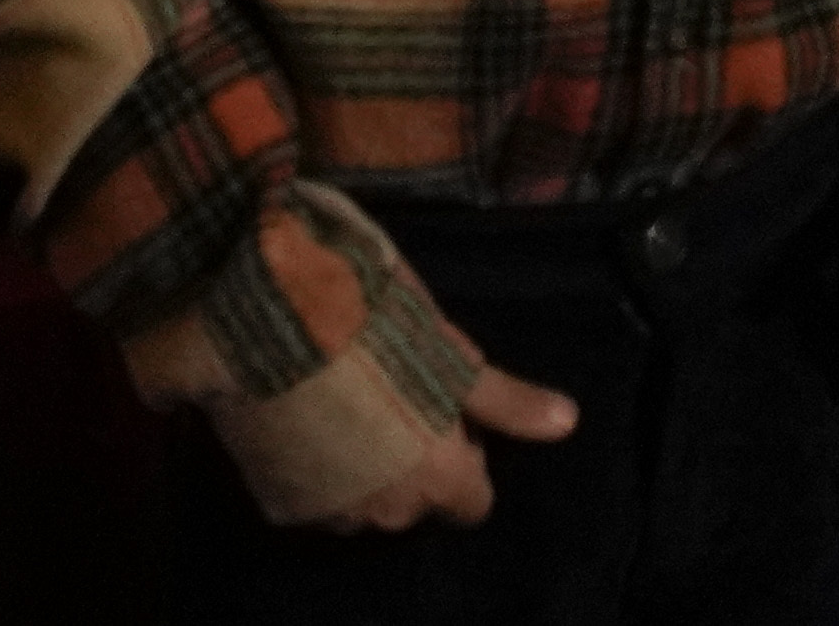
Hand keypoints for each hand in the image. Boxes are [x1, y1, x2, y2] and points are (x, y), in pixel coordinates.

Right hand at [213, 356, 574, 534]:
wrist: (270, 324)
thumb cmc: (378, 331)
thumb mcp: (453, 358)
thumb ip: (506, 403)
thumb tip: (568, 422)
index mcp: (437, 480)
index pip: (471, 502)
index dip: (465, 460)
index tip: (445, 417)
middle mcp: (387, 513)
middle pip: (415, 502)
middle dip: (411, 462)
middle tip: (393, 398)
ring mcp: (329, 514)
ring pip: (363, 501)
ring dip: (361, 467)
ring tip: (346, 402)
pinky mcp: (278, 504)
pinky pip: (311, 496)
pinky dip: (312, 468)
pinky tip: (306, 416)